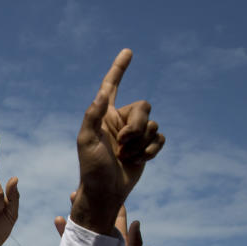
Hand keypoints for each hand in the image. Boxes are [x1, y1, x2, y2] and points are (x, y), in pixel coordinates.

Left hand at [71, 49, 164, 234]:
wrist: (106, 192)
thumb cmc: (92, 168)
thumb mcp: (86, 141)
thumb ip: (93, 115)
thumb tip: (103, 91)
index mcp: (104, 115)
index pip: (112, 86)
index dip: (119, 69)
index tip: (128, 52)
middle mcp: (121, 121)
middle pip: (143, 106)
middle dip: (136, 125)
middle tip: (122, 143)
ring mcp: (135, 134)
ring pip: (153, 124)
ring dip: (141, 143)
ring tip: (125, 156)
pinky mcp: (147, 147)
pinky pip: (160, 138)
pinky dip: (151, 151)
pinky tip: (137, 161)